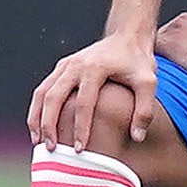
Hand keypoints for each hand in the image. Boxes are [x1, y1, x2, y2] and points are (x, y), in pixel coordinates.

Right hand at [29, 27, 161, 149]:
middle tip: (52, 150)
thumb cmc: (138, 62)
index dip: (80, 128)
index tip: (80, 150)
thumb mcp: (149, 83)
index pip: (83, 103)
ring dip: (37, 118)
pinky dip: (37, 109)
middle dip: (50, 125)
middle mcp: (75, 65)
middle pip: (54, 97)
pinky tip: (39, 127)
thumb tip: (137, 138)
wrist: (127, 36)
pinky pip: (43, 90)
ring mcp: (65, 65)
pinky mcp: (61, 68)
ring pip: (42, 93)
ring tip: (38, 142)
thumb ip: (145, 110)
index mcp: (95, 68)